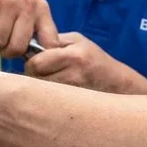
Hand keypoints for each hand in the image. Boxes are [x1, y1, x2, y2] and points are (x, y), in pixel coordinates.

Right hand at [0, 0, 59, 57]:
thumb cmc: (6, 0)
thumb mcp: (26, 9)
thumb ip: (33, 30)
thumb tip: (39, 63)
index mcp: (41, 8)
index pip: (50, 43)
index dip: (39, 58)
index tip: (27, 59)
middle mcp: (26, 4)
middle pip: (18, 47)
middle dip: (6, 50)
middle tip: (2, 41)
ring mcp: (7, 1)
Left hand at [25, 32, 146, 93]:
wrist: (118, 83)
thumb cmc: (94, 58)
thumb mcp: (77, 41)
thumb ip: (53, 41)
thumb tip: (29, 46)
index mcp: (73, 56)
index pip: (35, 64)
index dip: (30, 63)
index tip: (33, 62)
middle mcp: (74, 75)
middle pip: (35, 81)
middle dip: (32, 77)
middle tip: (39, 75)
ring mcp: (76, 93)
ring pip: (42, 94)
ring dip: (40, 89)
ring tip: (49, 83)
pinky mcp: (76, 105)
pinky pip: (52, 102)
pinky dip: (48, 98)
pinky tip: (56, 93)